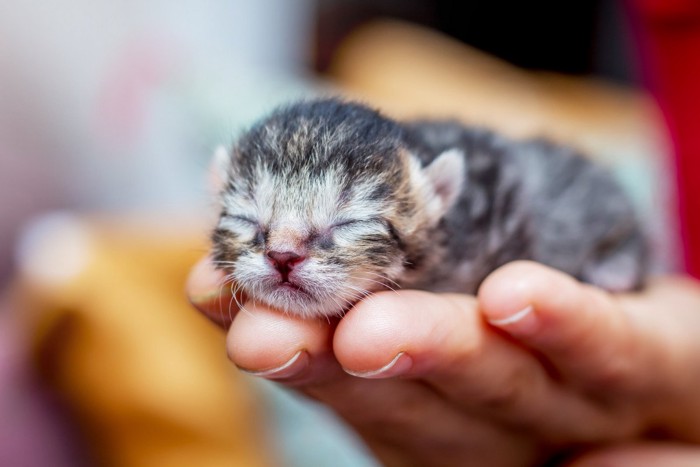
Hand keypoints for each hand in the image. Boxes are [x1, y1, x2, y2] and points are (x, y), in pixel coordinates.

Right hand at [187, 258, 699, 465]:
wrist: (666, 375)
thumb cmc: (538, 347)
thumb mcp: (442, 326)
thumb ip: (367, 307)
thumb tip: (229, 282)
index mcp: (437, 412)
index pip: (351, 381)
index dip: (283, 344)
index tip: (212, 297)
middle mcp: (495, 421)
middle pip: (414, 399)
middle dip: (331, 365)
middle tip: (262, 333)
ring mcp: (574, 398)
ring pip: (501, 381)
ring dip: (432, 352)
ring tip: (368, 331)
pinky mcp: (649, 361)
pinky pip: (606, 346)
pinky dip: (558, 324)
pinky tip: (512, 297)